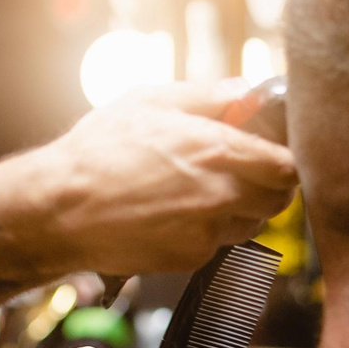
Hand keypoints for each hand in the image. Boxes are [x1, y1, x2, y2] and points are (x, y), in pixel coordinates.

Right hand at [21, 81, 296, 277]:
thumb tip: (245, 90)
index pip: (287, 165)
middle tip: (246, 172)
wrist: (61, 209)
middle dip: (270, 184)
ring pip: (252, 221)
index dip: (285, 159)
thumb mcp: (150, 101)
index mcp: (218, 149)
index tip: (274, 153)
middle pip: (279, 198)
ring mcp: (209, 230)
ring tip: (202, 191)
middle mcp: (222, 193)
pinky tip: (177, 213)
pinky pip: (220, 242)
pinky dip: (210, 229)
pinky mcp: (192, 258)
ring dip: (241, 208)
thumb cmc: (98, 150)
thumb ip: (208, 95)